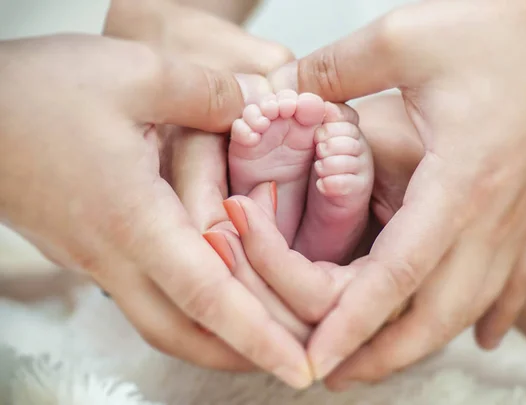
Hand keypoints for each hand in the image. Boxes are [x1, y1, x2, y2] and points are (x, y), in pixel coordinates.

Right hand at [106, 0, 312, 381]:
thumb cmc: (40, 92)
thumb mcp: (136, 74)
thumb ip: (208, 94)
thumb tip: (256, 107)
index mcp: (133, 220)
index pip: (208, 296)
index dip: (261, 337)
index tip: (301, 370)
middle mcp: (113, 254)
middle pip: (185, 333)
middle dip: (245, 355)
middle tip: (296, 358)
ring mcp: (96, 259)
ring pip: (162, 323)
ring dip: (216, 340)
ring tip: (266, 337)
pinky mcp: (87, 250)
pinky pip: (145, 298)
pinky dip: (188, 310)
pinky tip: (214, 292)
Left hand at [267, 0, 525, 384]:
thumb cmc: (501, 28)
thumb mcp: (402, 40)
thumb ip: (333, 72)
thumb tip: (279, 91)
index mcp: (458, 184)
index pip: (397, 277)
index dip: (353, 324)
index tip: (317, 360)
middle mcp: (491, 217)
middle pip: (436, 314)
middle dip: (382, 355)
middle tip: (334, 373)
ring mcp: (516, 220)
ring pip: (470, 308)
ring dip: (422, 341)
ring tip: (380, 359)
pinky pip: (513, 283)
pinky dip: (489, 316)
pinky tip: (478, 336)